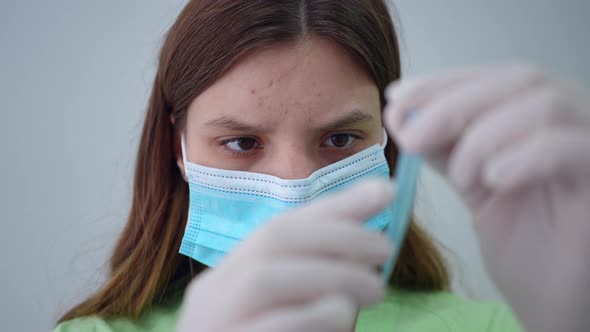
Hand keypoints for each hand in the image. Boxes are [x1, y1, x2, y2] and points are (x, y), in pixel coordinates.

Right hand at [176, 179, 393, 331]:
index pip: (280, 227)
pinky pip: (271, 325)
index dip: (333, 207)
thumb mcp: (297, 315)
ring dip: (331, 273)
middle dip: (336, 235)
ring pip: (267, 276)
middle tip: (384, 250)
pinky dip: (312, 313)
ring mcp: (214, 326)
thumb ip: (325, 283)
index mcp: (228, 280)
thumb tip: (375, 234)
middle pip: (271, 240)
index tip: (383, 192)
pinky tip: (340, 315)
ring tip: (374, 290)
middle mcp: (213, 295)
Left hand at [384, 64, 589, 331]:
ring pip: (546, 106)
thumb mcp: (474, 186)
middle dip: (453, 104)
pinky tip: (494, 180)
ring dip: (485, 136)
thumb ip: (445, 148)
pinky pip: (571, 148)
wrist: (558, 302)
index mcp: (542, 120)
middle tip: (411, 137)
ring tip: (463, 176)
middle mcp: (576, 123)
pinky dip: (523, 156)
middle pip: (519, 81)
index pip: (495, 79)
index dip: (444, 82)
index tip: (398, 98)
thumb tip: (402, 116)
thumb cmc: (524, 247)